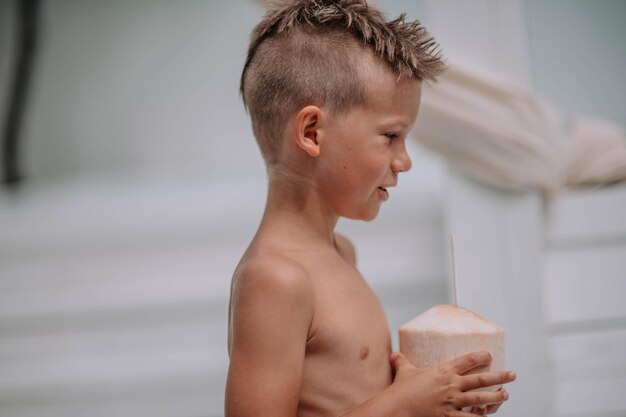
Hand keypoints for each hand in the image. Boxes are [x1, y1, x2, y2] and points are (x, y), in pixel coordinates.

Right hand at [389, 351, 515, 416]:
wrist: (398, 407)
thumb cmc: (402, 389)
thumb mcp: (404, 371)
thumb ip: (402, 361)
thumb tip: (394, 355)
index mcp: (443, 371)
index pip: (467, 360)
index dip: (481, 356)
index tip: (489, 355)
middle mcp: (451, 385)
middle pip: (481, 379)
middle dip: (499, 376)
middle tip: (512, 374)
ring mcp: (452, 401)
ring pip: (481, 398)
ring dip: (496, 397)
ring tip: (505, 395)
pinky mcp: (450, 416)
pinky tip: (488, 416)